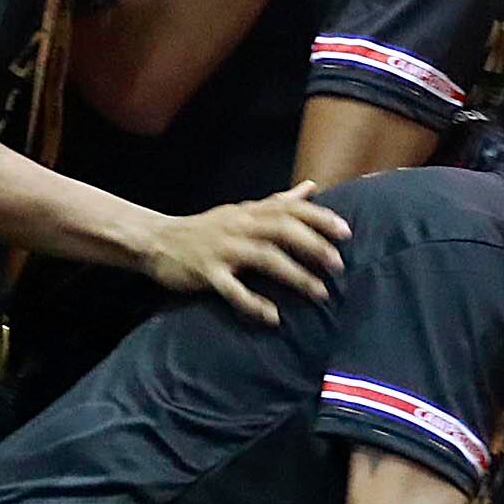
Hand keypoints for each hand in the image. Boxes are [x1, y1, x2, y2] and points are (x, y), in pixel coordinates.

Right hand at [144, 185, 351, 323]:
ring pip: (264, 258)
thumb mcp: (242, 210)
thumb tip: (312, 187)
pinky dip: (254, 303)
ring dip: (295, 275)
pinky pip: (233, 290)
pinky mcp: (206, 273)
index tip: (345, 232)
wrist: (157, 241)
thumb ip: (279, 202)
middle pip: (282, 230)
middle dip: (313, 246)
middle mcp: (239, 226)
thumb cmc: (207, 227)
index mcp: (249, 211)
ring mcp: (222, 249)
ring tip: (319, 292)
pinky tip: (273, 317)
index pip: (290, 208)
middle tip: (338, 264)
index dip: (319, 218)